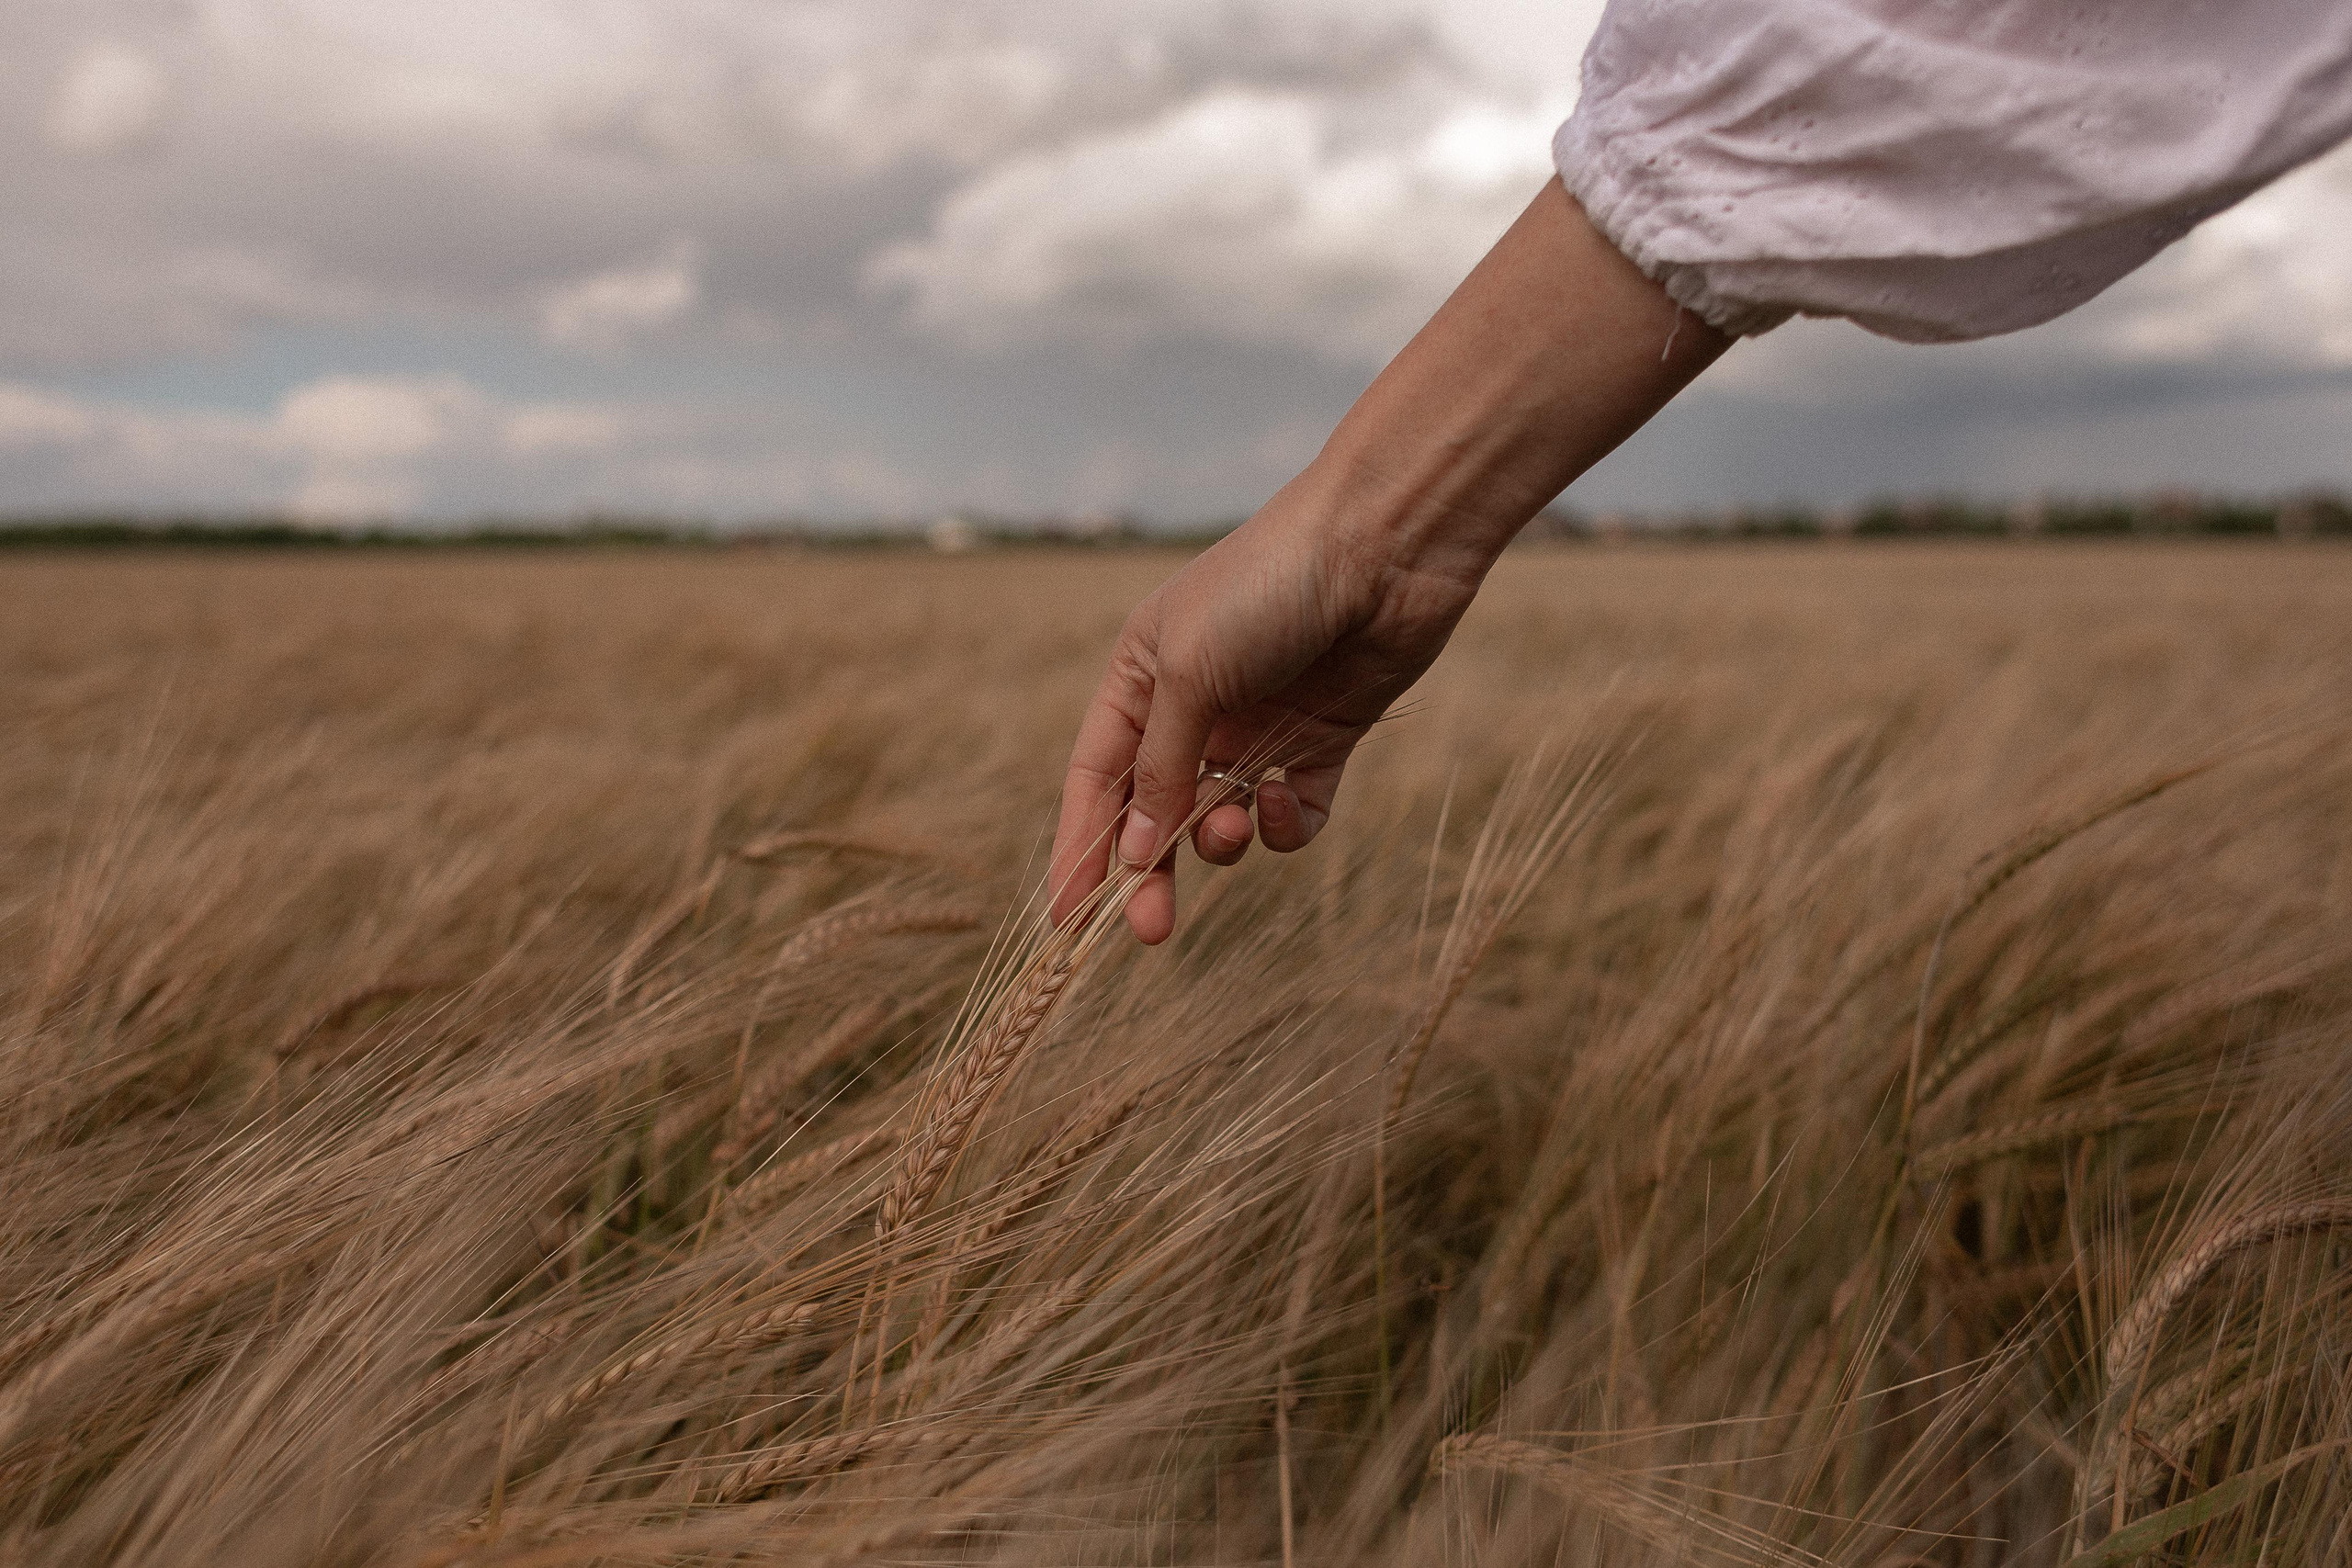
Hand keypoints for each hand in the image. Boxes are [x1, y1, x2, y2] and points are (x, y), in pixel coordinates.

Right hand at [1047, 178, 1729, 943]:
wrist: (1386, 544)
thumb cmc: (1270, 587)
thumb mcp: (1192, 674)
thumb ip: (1161, 768)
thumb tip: (1134, 852)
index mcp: (1140, 679)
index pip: (1096, 782)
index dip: (1079, 850)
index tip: (1068, 922)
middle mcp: (1194, 707)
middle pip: (1155, 814)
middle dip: (1149, 872)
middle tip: (1151, 930)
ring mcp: (1260, 727)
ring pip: (1220, 818)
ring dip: (1220, 837)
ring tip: (1235, 823)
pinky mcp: (1323, 740)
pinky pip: (1290, 811)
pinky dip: (1285, 823)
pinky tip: (1288, 803)